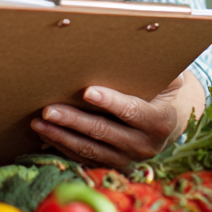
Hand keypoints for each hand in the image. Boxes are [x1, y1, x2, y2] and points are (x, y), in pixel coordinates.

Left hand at [31, 70, 204, 169]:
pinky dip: (64, 147)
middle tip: (49, 110)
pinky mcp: (113, 165)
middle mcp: (145, 145)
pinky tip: (46, 135)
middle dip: (74, 120)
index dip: (110, 102)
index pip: (132, 111)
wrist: (172, 122)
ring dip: (62, 136)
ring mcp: (128, 158)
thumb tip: (136, 46)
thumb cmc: (164, 91)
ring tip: (39, 123)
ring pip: (90, 149)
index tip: (86, 91)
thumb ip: (155, 68)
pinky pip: (85, 158)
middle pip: (104, 132)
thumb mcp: (168, 79)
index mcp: (159, 121)